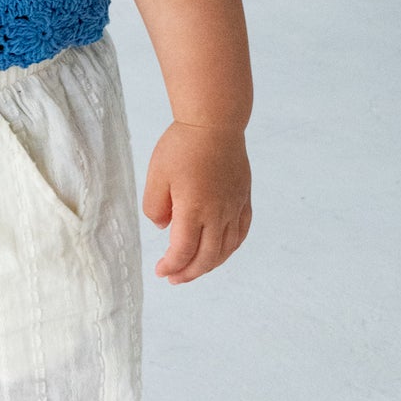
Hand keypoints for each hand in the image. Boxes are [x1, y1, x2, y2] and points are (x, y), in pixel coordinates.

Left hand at [142, 120, 251, 283]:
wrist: (215, 122)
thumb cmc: (181, 145)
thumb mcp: (156, 175)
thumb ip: (155, 206)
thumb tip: (165, 227)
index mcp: (194, 209)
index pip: (184, 251)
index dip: (172, 266)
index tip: (161, 271)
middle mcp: (218, 213)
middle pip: (207, 257)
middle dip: (189, 273)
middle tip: (174, 278)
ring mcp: (234, 207)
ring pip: (226, 248)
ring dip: (210, 264)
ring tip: (195, 269)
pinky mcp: (244, 198)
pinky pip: (241, 233)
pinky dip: (230, 248)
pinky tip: (221, 251)